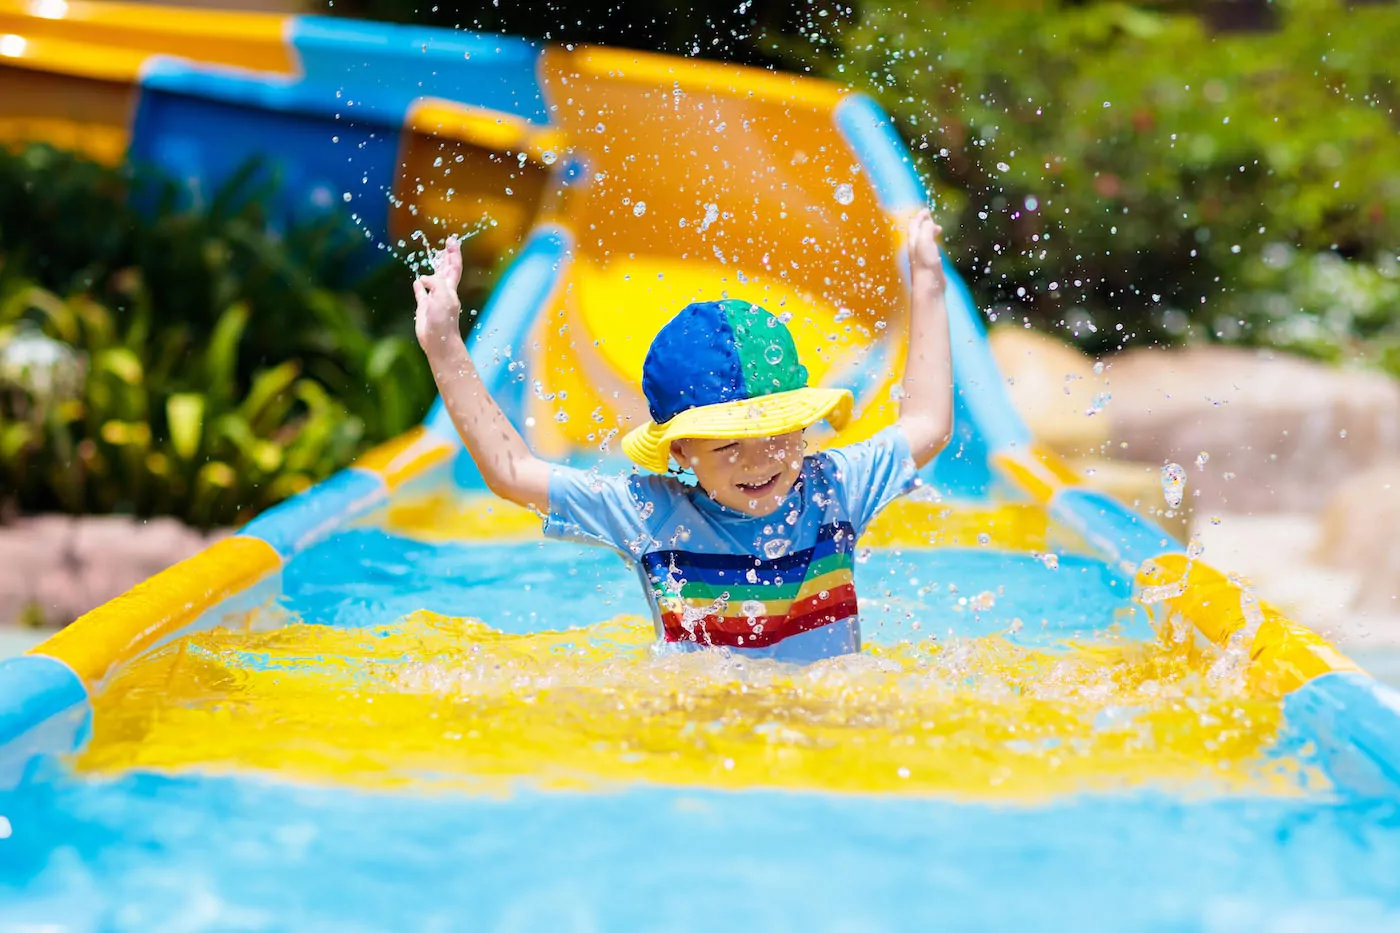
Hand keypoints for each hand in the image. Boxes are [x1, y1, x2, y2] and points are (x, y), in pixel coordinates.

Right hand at [413, 235, 463, 352]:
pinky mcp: (424, 308)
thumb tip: (422, 280)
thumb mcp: (443, 296)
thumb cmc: (443, 321)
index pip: (453, 267)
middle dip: (447, 256)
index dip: (453, 254)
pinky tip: (418, 281)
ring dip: (434, 269)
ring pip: (433, 280)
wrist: (438, 341)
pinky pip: (421, 294)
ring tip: (435, 258)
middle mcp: (444, 292)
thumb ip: (436, 283)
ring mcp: (434, 299)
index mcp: (450, 288)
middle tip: (447, 242)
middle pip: (446, 270)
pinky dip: (419, 287)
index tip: (452, 240)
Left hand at [906, 209, 944, 292]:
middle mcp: (915, 248)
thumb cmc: (925, 263)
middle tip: (931, 219)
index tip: (926, 211)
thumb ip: (926, 228)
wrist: (928, 286)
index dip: (920, 216)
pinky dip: (932, 243)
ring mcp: (921, 257)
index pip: (914, 225)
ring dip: (928, 232)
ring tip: (937, 229)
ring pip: (923, 240)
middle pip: (917, 232)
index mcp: (913, 241)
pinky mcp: (928, 264)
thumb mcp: (925, 240)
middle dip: (924, 223)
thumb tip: (929, 222)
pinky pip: (929, 249)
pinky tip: (937, 247)